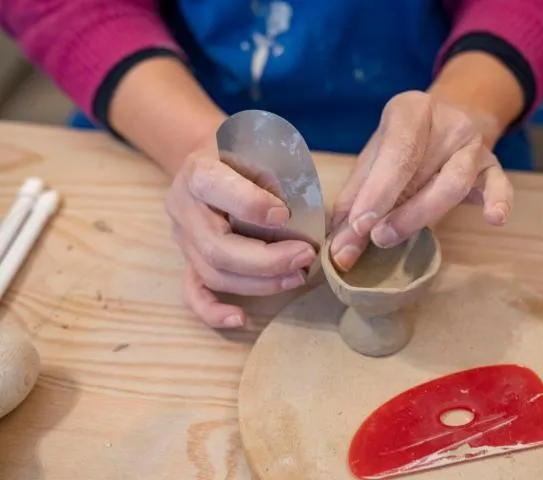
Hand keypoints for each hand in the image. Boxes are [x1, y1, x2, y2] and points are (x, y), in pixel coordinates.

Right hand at [165, 137, 316, 327]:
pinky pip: (194, 293)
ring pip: (214, 273)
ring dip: (259, 283)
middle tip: (306, 257)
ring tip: (297, 276)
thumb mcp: (256, 148)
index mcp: (199, 172)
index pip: (216, 189)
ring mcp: (183, 238)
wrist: (211, 160)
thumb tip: (290, 219)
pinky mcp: (188, 260)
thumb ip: (270, 176)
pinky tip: (241, 319)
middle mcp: (183, 207)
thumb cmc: (243, 154)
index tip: (285, 215)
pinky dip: (214, 312)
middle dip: (267, 260)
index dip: (251, 206)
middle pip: (218, 248)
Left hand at [329, 90, 512, 270]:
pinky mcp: (494, 166)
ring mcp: (474, 145)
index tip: (358, 225)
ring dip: (421, 215)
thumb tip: (340, 249)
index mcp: (411, 111)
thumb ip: (356, 200)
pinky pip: (501, 185)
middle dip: (396, 211)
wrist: (452, 119)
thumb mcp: (374, 159)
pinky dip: (498, 201)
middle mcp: (448, 123)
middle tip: (373, 239)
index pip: (398, 152)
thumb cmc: (404, 144)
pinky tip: (494, 218)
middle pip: (425, 170)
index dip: (377, 191)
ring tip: (391, 237)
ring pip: (456, 182)